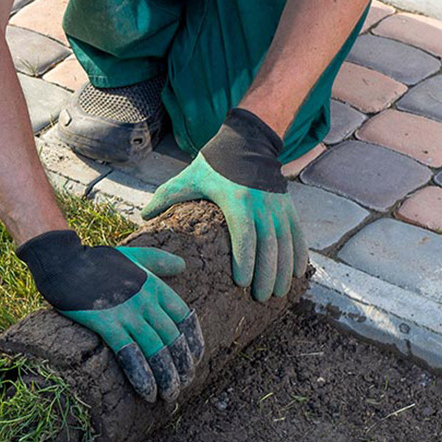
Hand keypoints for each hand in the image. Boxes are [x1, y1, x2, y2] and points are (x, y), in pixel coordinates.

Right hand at [17, 229, 204, 403]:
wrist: (63, 262)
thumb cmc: (95, 260)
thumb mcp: (133, 255)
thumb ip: (158, 261)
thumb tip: (182, 265)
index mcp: (155, 286)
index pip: (185, 318)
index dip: (192, 342)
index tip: (194, 361)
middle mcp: (146, 300)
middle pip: (172, 339)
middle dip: (181, 366)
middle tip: (182, 386)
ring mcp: (126, 312)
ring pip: (156, 350)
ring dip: (166, 377)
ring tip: (169, 396)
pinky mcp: (106, 323)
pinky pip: (129, 354)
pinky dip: (141, 375)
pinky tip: (147, 392)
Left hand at [142, 108, 307, 300]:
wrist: (248, 142)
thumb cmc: (214, 164)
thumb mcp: (189, 177)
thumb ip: (166, 197)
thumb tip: (143, 216)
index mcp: (237, 200)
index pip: (244, 235)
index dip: (245, 260)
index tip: (242, 283)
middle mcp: (262, 205)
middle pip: (269, 245)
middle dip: (266, 274)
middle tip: (260, 298)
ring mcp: (278, 206)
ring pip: (286, 243)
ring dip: (284, 270)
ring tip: (277, 293)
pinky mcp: (288, 207)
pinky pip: (297, 234)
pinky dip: (299, 255)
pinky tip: (297, 274)